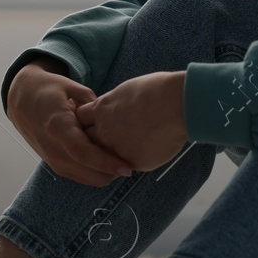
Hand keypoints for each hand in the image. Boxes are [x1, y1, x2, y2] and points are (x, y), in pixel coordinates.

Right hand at [5, 61, 135, 186]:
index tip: (127, 167)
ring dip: (104, 175)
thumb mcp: (72, 88)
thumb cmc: (49, 90)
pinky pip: (77, 176)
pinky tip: (108, 166)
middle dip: (110, 173)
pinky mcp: (52, 163)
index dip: (106, 163)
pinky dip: (94, 175)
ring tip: (123, 165)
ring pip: (82, 177)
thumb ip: (93, 105)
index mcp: (57, 126)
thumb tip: (115, 118)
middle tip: (133, 164)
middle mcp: (52, 147)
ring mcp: (50, 158)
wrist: (22, 99)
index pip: (83, 153)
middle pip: (85, 170)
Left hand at [74, 71, 188, 173]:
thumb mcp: (127, 91)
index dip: (88, 120)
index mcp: (102, 109)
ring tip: (122, 153)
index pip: (81, 118)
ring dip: (107, 158)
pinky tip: (144, 153)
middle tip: (105, 140)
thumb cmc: (157, 91)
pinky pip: (125, 167)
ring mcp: (116, 149)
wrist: (175, 104)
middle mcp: (104, 131)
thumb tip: (115, 111)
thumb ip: (115, 104)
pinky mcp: (132, 163)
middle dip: (91, 142)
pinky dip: (130, 163)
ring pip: (102, 160)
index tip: (96, 120)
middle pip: (86, 141)